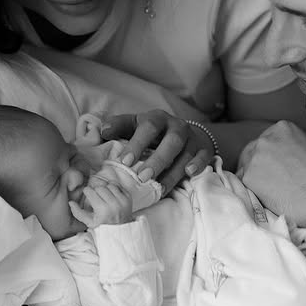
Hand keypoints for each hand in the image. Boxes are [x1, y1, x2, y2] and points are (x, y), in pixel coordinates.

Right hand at [69, 181, 132, 227]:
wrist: (121, 230)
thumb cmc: (103, 226)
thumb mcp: (89, 222)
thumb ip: (78, 213)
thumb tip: (70, 202)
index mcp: (103, 210)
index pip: (91, 191)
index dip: (87, 192)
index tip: (88, 194)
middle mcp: (114, 204)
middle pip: (100, 187)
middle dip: (96, 191)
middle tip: (96, 197)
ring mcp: (122, 200)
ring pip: (110, 185)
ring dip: (105, 189)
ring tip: (104, 196)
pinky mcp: (129, 198)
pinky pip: (119, 186)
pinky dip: (114, 188)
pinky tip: (112, 195)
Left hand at [99, 110, 214, 193]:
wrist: (182, 132)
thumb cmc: (151, 132)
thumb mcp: (134, 125)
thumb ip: (118, 126)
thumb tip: (102, 131)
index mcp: (157, 118)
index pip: (148, 127)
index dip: (137, 143)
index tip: (125, 162)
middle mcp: (176, 126)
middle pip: (171, 141)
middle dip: (157, 160)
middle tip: (142, 177)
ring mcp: (192, 138)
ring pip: (186, 153)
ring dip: (173, 171)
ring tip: (159, 188)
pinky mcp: (203, 149)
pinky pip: (203, 156)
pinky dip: (198, 165)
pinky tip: (189, 173)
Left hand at [237, 120, 305, 225]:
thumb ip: (299, 146)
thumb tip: (293, 154)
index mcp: (284, 128)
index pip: (267, 140)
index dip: (271, 157)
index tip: (276, 169)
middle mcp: (266, 138)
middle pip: (252, 152)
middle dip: (259, 166)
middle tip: (271, 183)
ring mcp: (256, 157)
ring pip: (245, 168)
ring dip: (255, 180)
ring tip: (272, 194)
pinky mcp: (249, 177)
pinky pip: (243, 185)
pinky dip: (252, 193)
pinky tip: (267, 201)